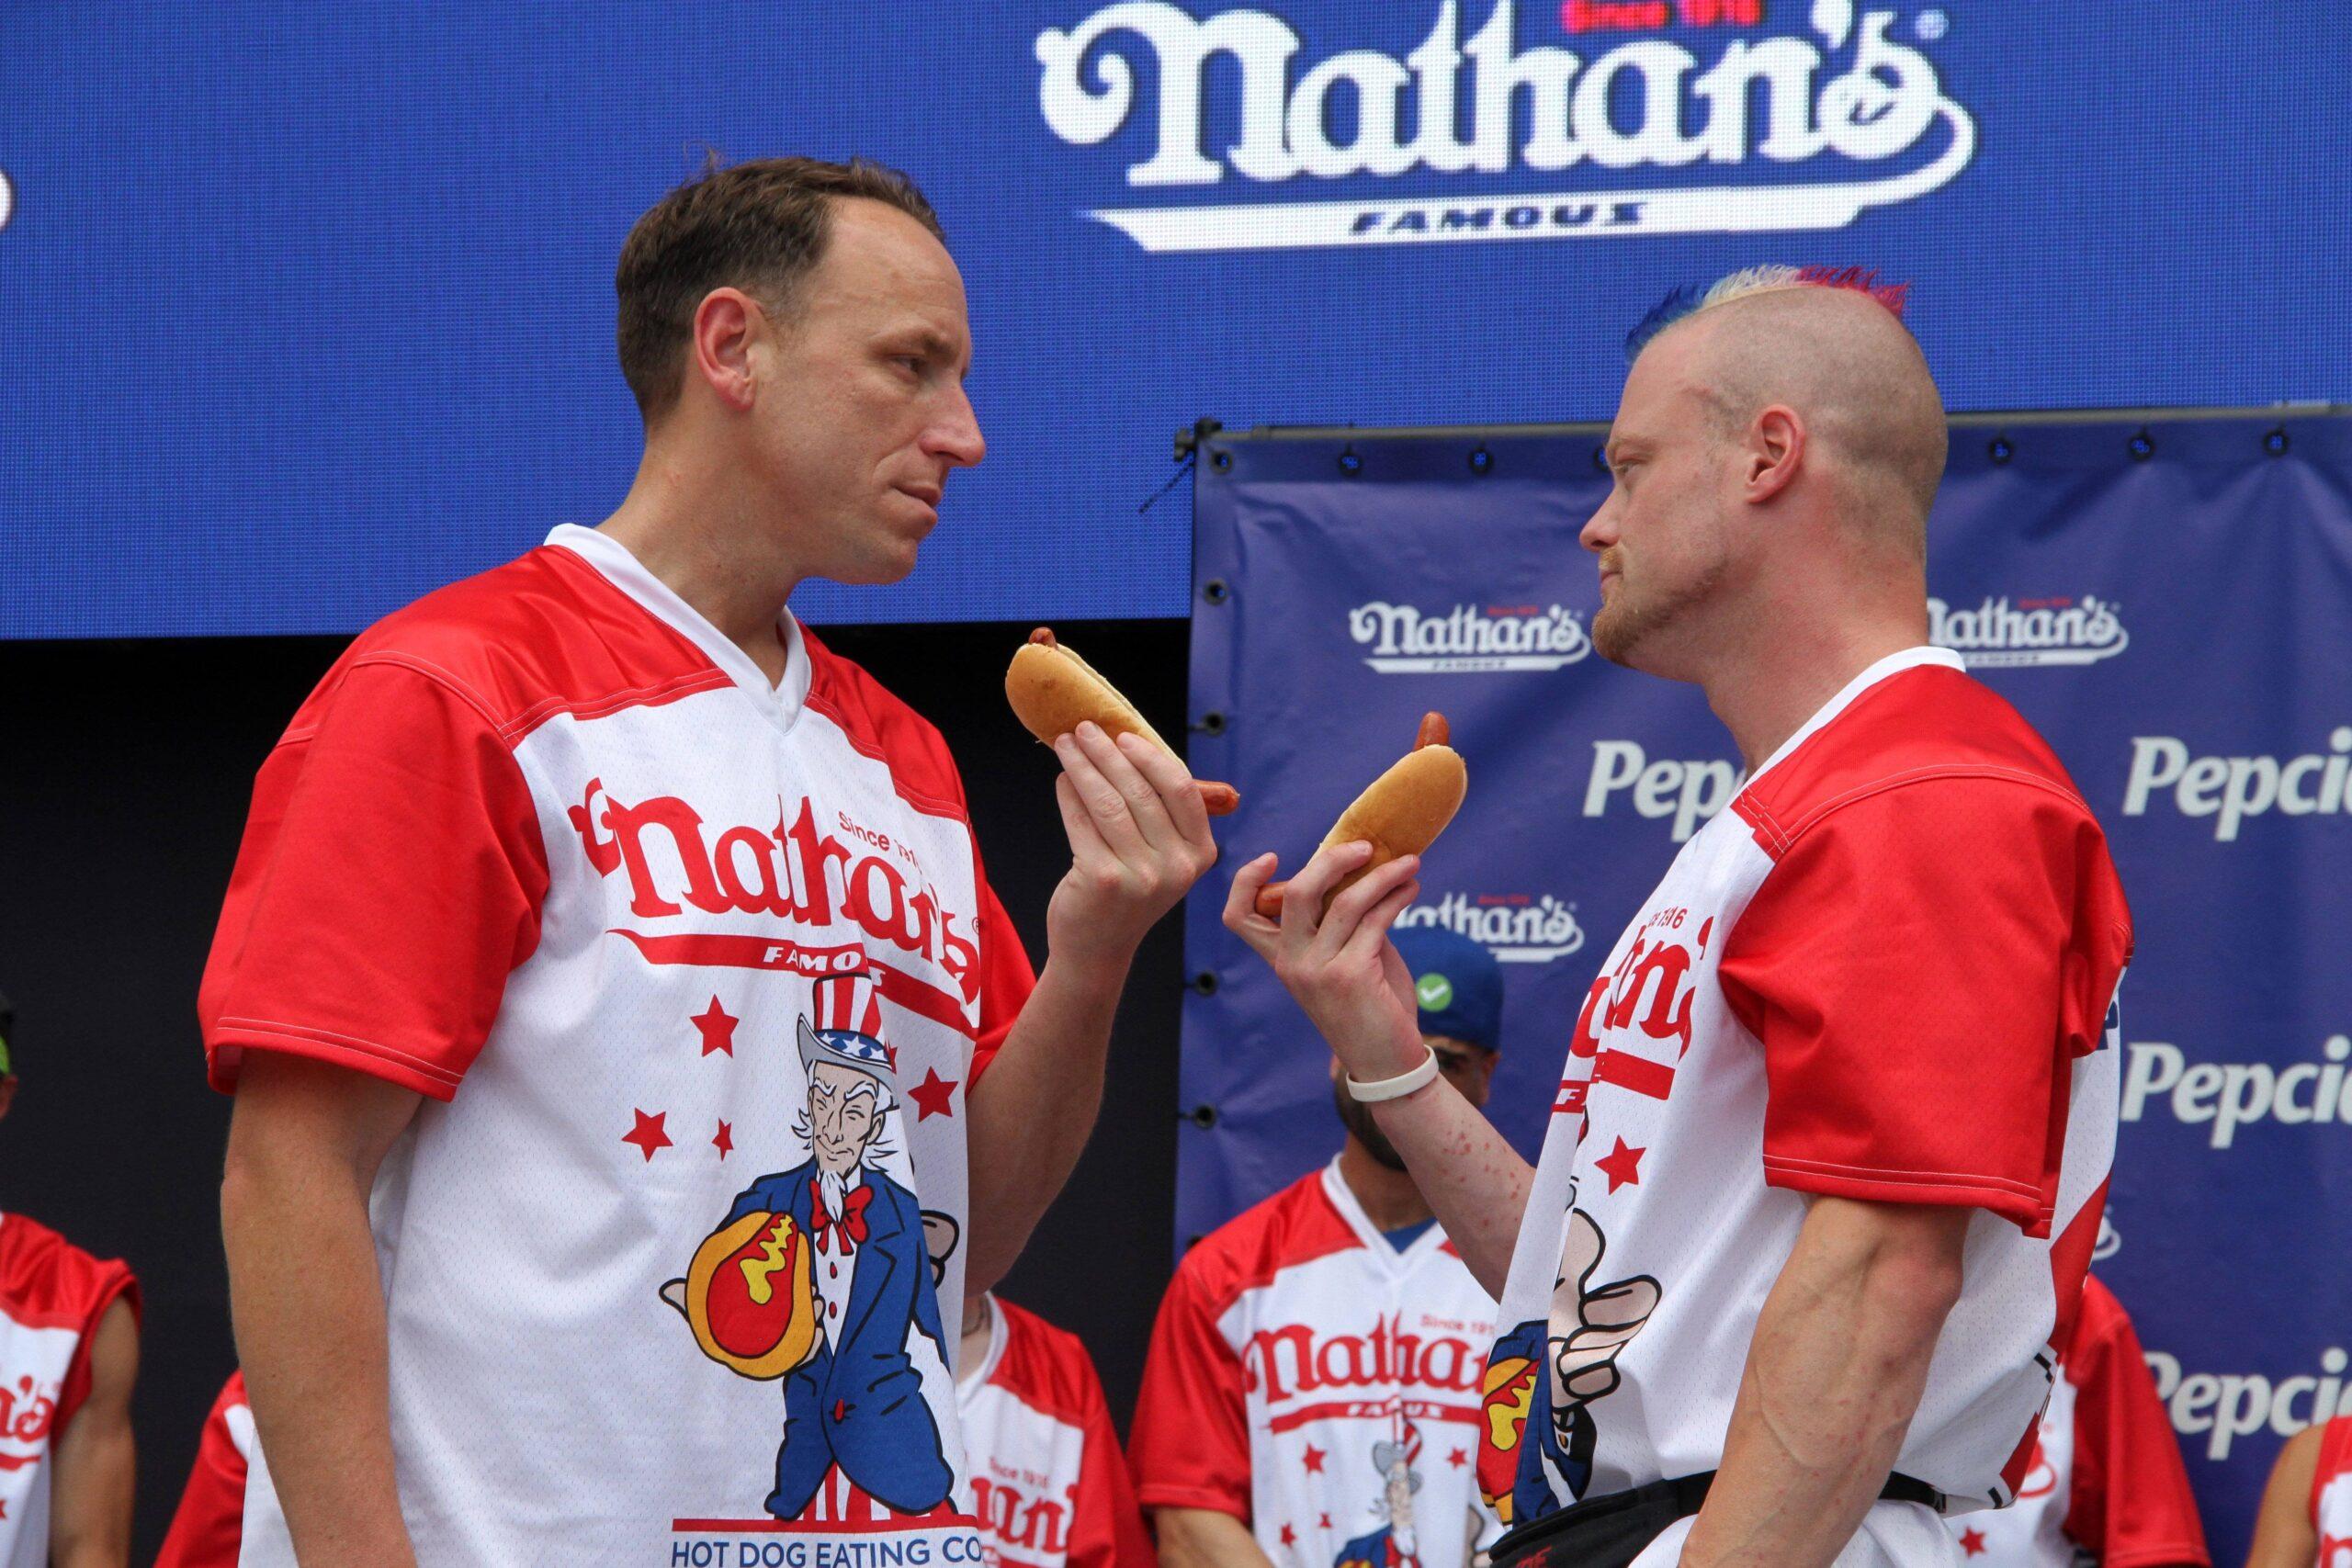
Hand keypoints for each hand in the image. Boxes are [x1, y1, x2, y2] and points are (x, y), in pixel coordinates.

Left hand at [1045, 723, 1219, 967]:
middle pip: (1140, 791)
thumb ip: (1164, 812)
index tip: (1122, 736)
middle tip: (1084, 729)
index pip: (1181, 789)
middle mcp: (1175, 867)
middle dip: (1107, 753)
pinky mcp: (1101, 880)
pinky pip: (1082, 823)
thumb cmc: (1129, 891)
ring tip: (1065, 745)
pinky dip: (1068, 795)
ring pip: (1108, 802)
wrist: (1098, 948)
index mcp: (1199, 854)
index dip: (1150, 757)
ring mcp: (1140, 876)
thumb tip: (1140, 747)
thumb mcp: (1163, 857)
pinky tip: (1062, 780)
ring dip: (1082, 766)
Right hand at [1222, 840, 1425, 1082]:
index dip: (1246, 881)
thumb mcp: (1343, 960)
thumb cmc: (1368, 1007)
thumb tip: (1363, 871)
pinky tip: (1411, 889)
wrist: (1386, 1062)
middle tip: (1366, 847)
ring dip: (1382, 875)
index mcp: (1281, 959)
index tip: (1273, 857)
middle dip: (1332, 860)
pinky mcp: (1351, 975)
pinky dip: (1397, 898)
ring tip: (1409, 864)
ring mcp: (1318, 970)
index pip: (1239, 917)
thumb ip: (1342, 922)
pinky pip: (1375, 920)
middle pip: (1295, 893)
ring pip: (1345, 901)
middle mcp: (1292, 963)